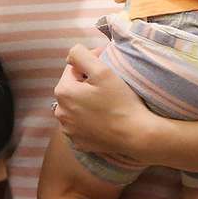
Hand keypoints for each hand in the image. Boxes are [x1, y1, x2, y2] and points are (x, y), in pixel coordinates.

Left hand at [52, 44, 156, 161]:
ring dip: (86, 102)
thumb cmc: (120, 101)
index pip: (73, 70)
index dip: (90, 66)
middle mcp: (60, 113)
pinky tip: (103, 119)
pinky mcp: (79, 143)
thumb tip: (71, 55)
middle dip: (86, 84)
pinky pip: (81, 125)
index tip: (107, 69)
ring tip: (106, 102)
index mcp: (62, 92)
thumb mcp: (102, 70)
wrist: (136, 135)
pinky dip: (89, 120)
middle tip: (107, 86)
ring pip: (76, 107)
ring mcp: (69, 131)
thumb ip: (81, 55)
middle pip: (73, 89)